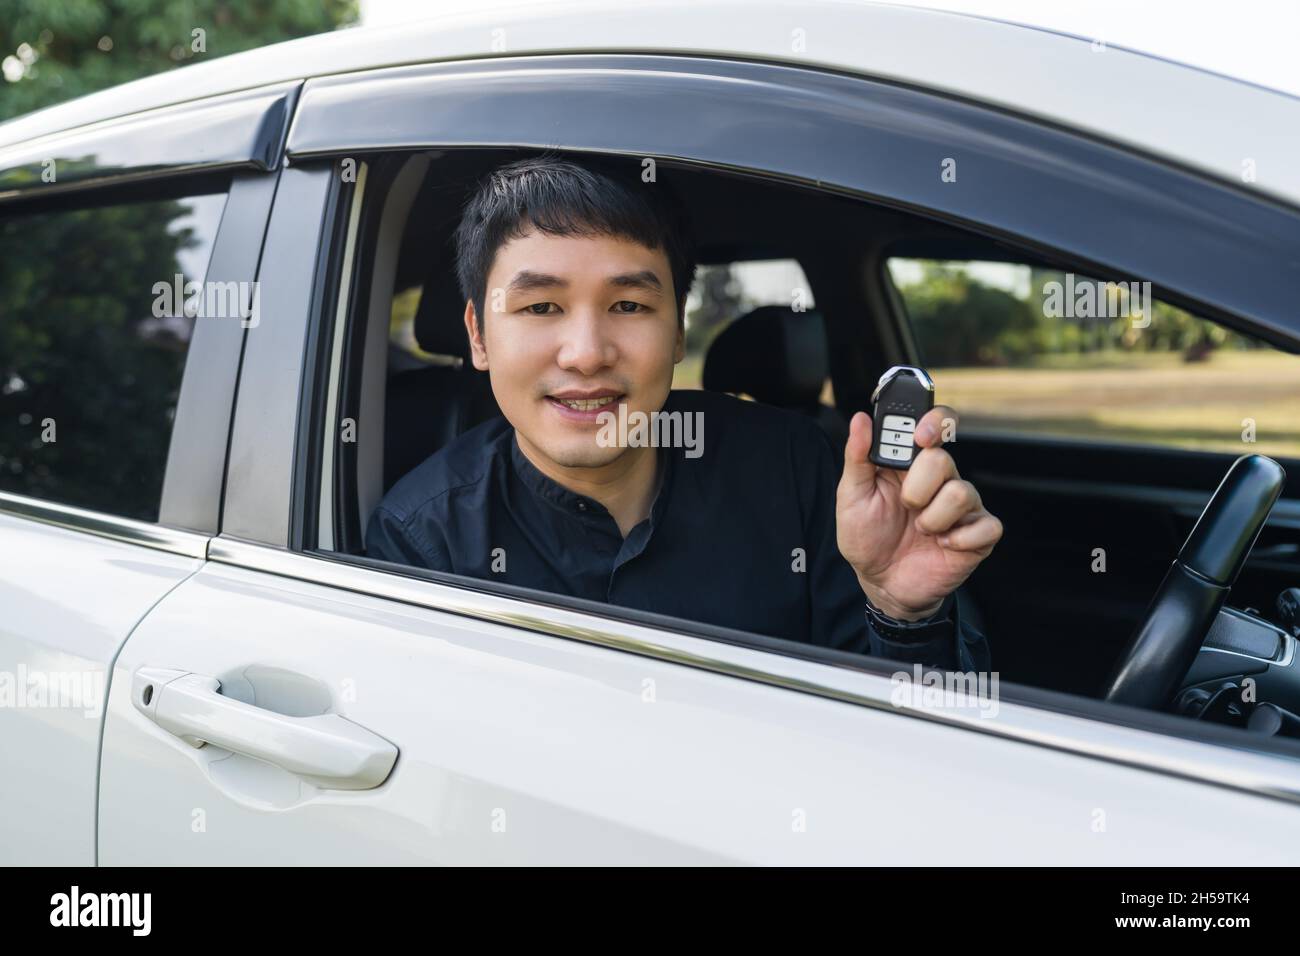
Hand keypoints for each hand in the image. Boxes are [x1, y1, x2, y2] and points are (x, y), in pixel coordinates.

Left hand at [836, 406, 1001, 620]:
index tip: (920, 436)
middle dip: (917, 488)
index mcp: (912, 463)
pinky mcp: (979, 534)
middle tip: (906, 506)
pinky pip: (985, 526)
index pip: (937, 424)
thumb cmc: (867, 537)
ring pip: (961, 493)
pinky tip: (942, 545)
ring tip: (920, 530)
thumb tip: (860, 420)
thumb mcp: (852, 497)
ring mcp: (963, 506)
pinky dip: (958, 539)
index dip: (935, 421)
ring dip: (932, 519)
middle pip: (944, 459)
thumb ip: (858, 457)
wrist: (882, 583)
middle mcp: (941, 478)